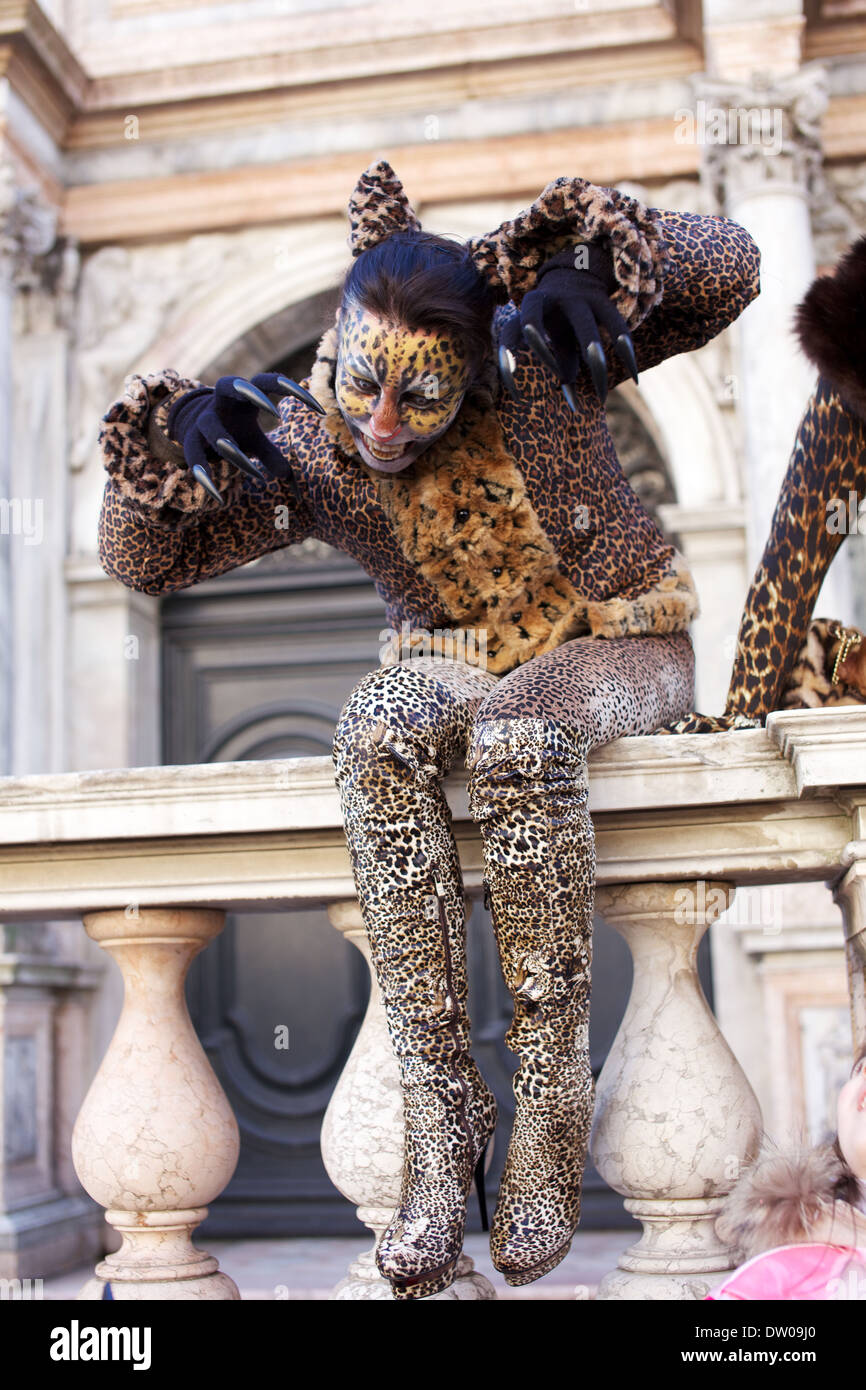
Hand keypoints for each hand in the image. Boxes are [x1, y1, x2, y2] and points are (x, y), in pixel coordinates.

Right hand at [166, 373, 324, 505]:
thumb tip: (288, 476)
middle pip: (226, 384)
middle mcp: (219, 403)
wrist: (188, 429)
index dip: (289, 389)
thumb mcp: (253, 441)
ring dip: (233, 450)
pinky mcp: (189, 441)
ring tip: (254, 474)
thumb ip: (271, 453)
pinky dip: (205, 477)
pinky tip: (218, 497)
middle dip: (247, 393)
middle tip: (272, 411)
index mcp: (241, 395)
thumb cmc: (232, 430)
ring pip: (213, 430)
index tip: (317, 408)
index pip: (264, 382)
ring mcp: (202, 421)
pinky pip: (193, 458)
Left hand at [497, 242, 638, 408]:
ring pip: (584, 328)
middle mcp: (547, 299)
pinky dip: (624, 351)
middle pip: (537, 328)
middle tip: (559, 385)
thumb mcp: (557, 340)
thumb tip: (575, 407)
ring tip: (601, 392)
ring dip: (592, 357)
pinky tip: (634, 377)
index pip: (511, 332)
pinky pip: (615, 326)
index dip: (510, 358)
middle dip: (546, 357)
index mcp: (528, 309)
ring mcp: (576, 298)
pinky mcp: (602, 299)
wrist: (580, 273)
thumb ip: (563, 369)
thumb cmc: (561, 320)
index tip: (515, 391)